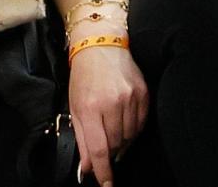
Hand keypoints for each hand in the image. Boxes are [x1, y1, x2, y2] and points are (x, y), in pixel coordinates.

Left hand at [68, 45, 148, 186]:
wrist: (100, 44)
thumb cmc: (84, 76)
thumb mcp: (75, 106)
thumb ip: (81, 139)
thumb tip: (88, 167)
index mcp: (90, 106)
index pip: (99, 149)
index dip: (103, 172)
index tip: (106, 184)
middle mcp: (112, 102)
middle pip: (116, 145)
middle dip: (110, 150)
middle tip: (104, 142)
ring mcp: (130, 97)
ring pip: (130, 136)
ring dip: (121, 139)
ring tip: (112, 125)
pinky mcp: (143, 93)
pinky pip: (141, 123)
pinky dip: (133, 128)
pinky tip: (124, 120)